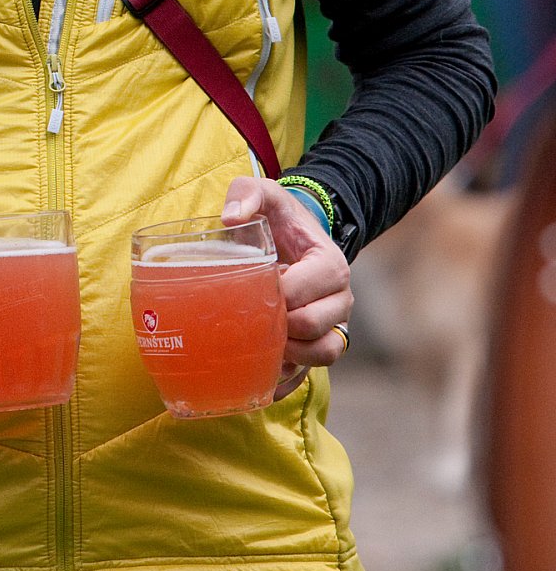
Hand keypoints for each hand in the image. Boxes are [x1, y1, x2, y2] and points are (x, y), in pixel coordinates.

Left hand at [222, 176, 351, 399]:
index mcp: (330, 264)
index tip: (252, 284)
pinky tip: (260, 374)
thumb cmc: (279, 219)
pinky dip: (287, 378)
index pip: (303, 290)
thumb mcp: (266, 195)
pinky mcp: (320, 344)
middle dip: (279, 325)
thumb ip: (247, 193)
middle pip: (314, 327)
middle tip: (252, 315)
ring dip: (290, 355)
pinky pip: (311, 373)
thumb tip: (230, 218)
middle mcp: (340, 298)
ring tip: (259, 340)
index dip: (274, 293)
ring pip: (324, 354)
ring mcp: (334, 324)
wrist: (294, 237)